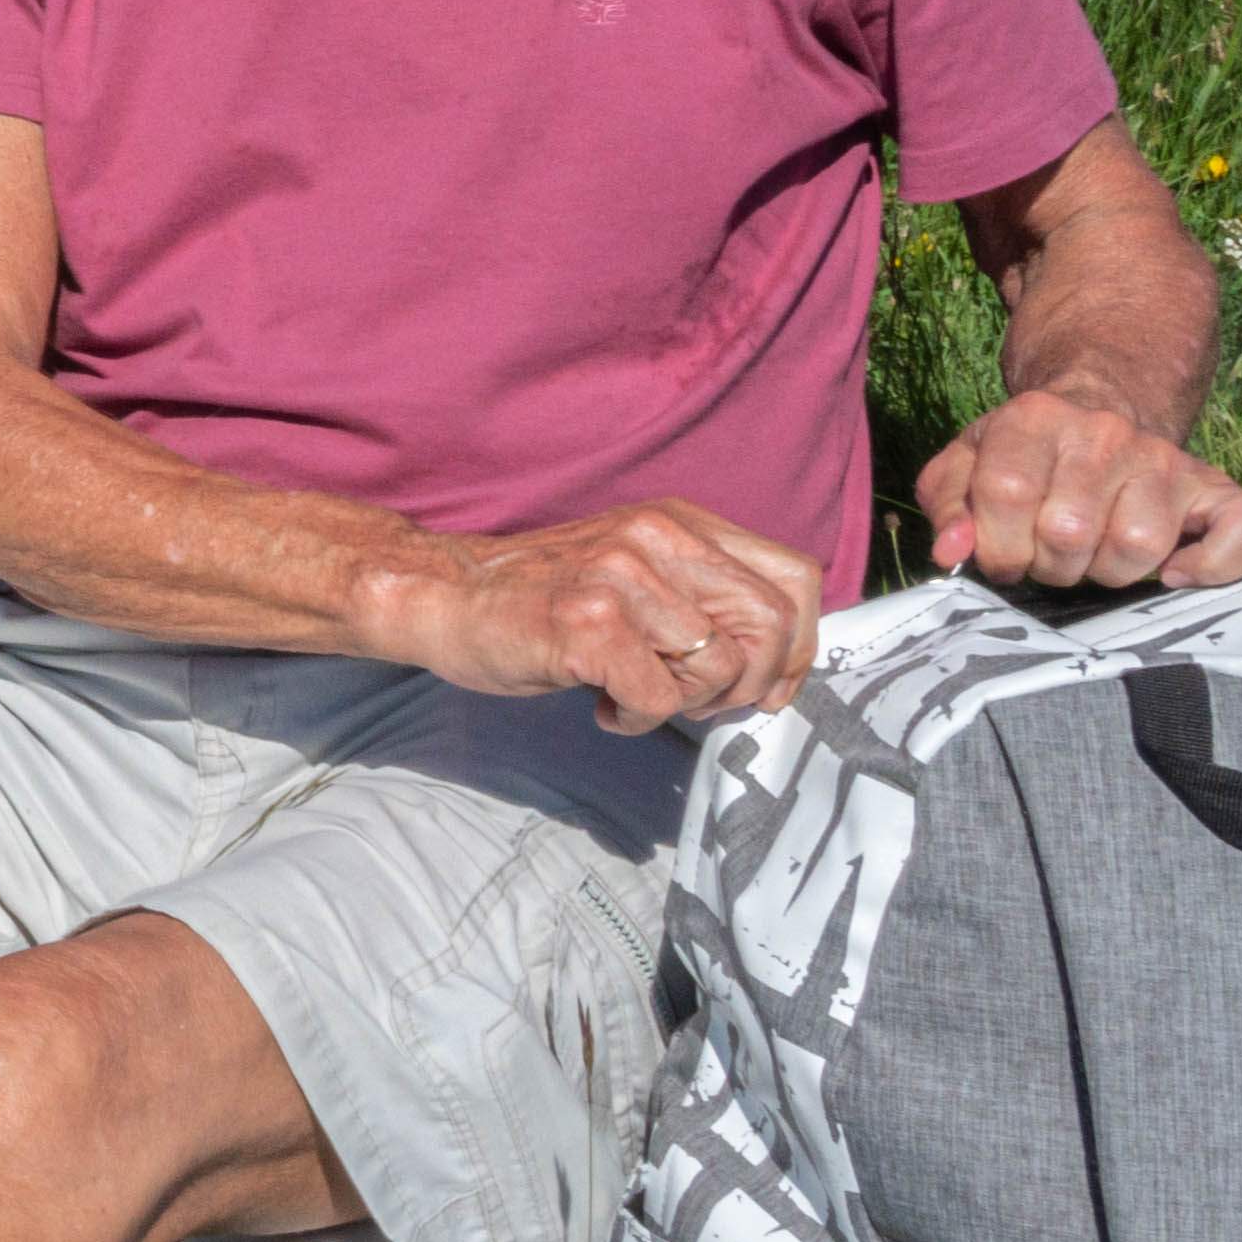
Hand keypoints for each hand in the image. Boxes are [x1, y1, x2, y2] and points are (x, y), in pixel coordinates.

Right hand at [408, 499, 825, 730]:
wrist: (440, 595)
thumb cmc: (537, 596)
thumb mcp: (633, 568)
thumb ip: (699, 589)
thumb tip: (780, 653)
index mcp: (677, 522)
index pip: (794, 578)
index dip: (800, 646)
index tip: (769, 686)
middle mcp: (657, 538)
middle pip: (770, 628)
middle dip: (745, 686)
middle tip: (690, 699)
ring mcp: (622, 577)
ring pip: (719, 669)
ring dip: (682, 703)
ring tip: (630, 691)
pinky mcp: (589, 623)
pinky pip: (661, 700)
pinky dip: (634, 719)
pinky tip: (599, 703)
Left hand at [919, 385, 1241, 596]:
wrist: (1099, 410)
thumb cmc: (1023, 456)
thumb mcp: (965, 465)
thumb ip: (947, 505)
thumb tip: (952, 552)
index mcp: (1034, 419)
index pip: (1006, 494)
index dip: (997, 546)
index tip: (1003, 557)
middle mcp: (1106, 433)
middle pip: (1069, 532)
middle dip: (1050, 566)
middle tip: (1050, 557)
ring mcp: (1166, 460)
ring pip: (1138, 547)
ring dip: (1110, 573)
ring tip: (1096, 556)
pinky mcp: (1216, 486)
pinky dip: (1212, 565)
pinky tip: (1173, 573)